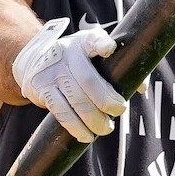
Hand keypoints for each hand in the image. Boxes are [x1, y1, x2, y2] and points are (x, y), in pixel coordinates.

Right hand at [12, 18, 126, 142]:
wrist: (33, 61)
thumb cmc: (74, 60)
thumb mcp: (91, 53)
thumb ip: (118, 66)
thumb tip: (141, 88)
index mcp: (83, 42)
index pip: (93, 39)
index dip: (101, 44)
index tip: (109, 49)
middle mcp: (66, 55)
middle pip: (88, 80)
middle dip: (107, 100)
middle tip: (119, 110)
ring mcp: (52, 73)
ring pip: (75, 99)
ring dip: (93, 119)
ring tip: (106, 128)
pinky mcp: (42, 90)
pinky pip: (61, 112)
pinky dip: (75, 127)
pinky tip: (86, 135)